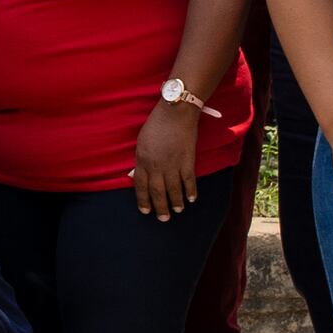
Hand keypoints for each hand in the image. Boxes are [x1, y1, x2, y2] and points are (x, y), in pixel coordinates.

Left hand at [131, 95, 203, 220]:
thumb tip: (140, 174)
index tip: (145, 210)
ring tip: (178, 211)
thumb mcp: (142, 142)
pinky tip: (192, 199)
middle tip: (163, 218)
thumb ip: (142, 159)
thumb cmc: (156, 125)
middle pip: (157, 192)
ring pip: (173, 190)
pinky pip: (189, 181)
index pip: (140, 185)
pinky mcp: (187, 161)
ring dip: (176, 202)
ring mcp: (172, 164)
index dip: (143, 199)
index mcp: (142, 160)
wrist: (175, 113)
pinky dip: (191, 191)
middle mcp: (156, 165)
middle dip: (160, 207)